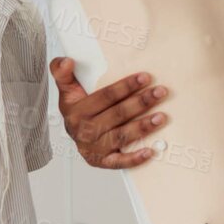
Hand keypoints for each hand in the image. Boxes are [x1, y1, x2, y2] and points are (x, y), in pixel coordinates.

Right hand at [51, 57, 166, 169]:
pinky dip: (135, 158)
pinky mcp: (102, 162)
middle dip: (140, 102)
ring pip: (121, 136)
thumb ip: (63, 73)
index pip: (105, 97)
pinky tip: (151, 151)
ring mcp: (94, 148)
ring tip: (161, 117)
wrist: (75, 135)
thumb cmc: (77, 110)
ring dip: (142, 127)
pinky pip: (119, 162)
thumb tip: (67, 61)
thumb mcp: (67, 90)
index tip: (145, 77)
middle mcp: (84, 130)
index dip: (125, 86)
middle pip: (117, 115)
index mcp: (76, 111)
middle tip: (160, 92)